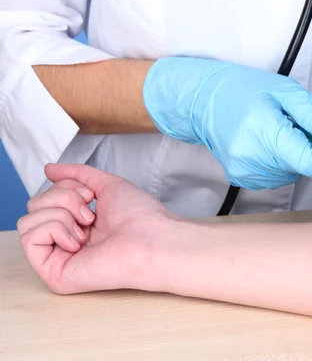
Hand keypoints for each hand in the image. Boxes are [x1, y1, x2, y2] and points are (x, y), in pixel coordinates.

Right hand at [17, 163, 180, 293]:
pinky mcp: (53, 273)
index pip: (48, 197)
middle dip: (63, 198)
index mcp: (79, 222)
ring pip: (27, 220)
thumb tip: (49, 168)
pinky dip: (53, 229)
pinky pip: (28, 238)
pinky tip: (77, 242)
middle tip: (91, 214)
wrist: (153, 240)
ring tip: (88, 228)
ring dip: (60, 213)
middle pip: (35, 205)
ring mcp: (59, 257)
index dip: (66, 187)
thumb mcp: (107, 184)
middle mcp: (67, 240)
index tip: (91, 196)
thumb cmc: (141, 217)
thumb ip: (77, 175)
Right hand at [143, 57, 311, 189]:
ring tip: (277, 133)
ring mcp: (245, 172)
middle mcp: (252, 158)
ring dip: (294, 157)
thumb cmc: (245, 90)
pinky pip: (276, 178)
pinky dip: (280, 164)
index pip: (309, 162)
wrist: (204, 101)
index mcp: (263, 131)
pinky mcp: (242, 180)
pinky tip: (266, 145)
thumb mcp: (286, 91)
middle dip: (310, 150)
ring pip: (291, 175)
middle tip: (297, 127)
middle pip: (302, 168)